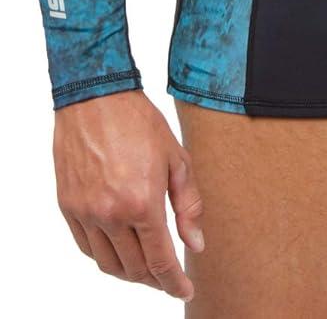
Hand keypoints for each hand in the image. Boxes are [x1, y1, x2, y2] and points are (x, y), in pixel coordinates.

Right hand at [53, 88, 204, 300]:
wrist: (96, 97)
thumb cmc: (139, 122)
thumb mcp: (176, 159)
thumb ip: (188, 205)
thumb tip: (195, 244)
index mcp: (142, 202)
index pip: (160, 260)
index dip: (174, 283)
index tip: (185, 291)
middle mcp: (111, 214)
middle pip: (134, 268)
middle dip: (154, 279)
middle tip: (167, 276)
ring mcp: (86, 212)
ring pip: (108, 264)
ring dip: (129, 273)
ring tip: (144, 267)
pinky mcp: (68, 207)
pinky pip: (87, 247)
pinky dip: (104, 256)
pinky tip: (118, 249)